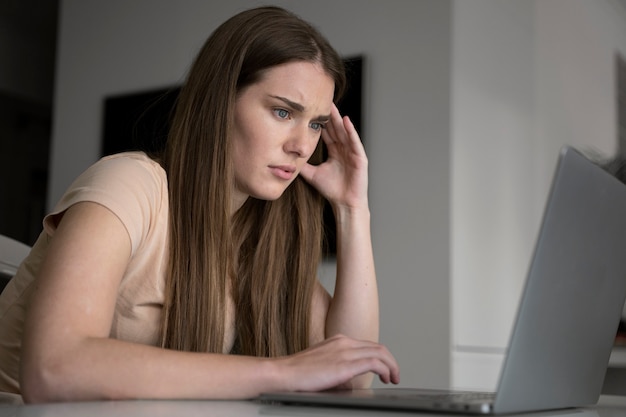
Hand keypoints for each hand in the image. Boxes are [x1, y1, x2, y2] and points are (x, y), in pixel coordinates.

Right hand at [274, 334, 399, 391]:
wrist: (282, 374)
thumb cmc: (297, 374)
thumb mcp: (321, 365)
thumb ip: (337, 368)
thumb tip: (349, 382)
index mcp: (337, 341)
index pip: (367, 345)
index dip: (380, 356)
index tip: (385, 369)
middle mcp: (343, 342)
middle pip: (377, 346)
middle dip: (390, 361)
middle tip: (394, 375)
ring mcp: (344, 351)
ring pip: (379, 352)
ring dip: (391, 366)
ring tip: (393, 378)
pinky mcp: (345, 364)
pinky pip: (374, 362)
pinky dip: (385, 369)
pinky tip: (386, 377)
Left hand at [299, 104, 367, 211]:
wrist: (344, 204)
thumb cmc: (332, 190)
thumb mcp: (312, 174)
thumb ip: (303, 164)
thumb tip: (286, 158)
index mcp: (335, 151)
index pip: (327, 133)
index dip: (320, 121)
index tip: (312, 109)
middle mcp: (344, 149)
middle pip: (335, 128)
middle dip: (329, 115)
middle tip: (321, 99)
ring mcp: (353, 152)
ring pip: (344, 132)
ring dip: (338, 119)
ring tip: (332, 106)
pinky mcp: (360, 158)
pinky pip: (354, 142)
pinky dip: (350, 131)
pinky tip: (345, 121)